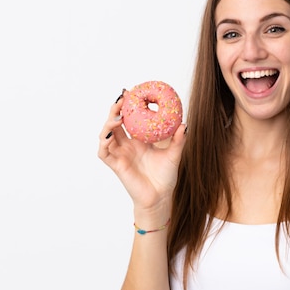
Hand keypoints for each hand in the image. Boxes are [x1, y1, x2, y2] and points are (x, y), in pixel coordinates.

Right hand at [97, 92, 186, 210]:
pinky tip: (110, 135)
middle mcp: (127, 146)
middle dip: (115, 109)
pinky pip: (104, 153)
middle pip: (115, 123)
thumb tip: (185, 124)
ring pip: (106, 135)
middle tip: (122, 97)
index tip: (131, 92)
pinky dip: (104, 143)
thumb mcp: (174, 155)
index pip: (129, 119)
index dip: (127, 107)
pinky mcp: (116, 165)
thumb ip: (179, 140)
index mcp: (139, 141)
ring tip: (117, 115)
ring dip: (108, 123)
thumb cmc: (166, 177)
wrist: (160, 197)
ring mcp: (120, 155)